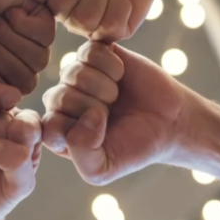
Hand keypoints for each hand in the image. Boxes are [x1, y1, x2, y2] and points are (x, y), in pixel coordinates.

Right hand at [0, 0, 54, 118]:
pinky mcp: (42, 18)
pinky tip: (6, 12)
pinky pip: (45, 34)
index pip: (10, 98)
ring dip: (7, 37)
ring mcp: (31, 43)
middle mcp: (17, 67)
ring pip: (39, 58)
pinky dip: (20, 21)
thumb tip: (14, 99)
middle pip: (28, 80)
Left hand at [42, 42, 193, 184]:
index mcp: (58, 132)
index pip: (50, 127)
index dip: (79, 130)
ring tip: (116, 94)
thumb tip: (87, 115)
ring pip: (73, 72)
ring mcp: (76, 76)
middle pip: (60, 97)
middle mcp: (61, 102)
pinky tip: (120, 75)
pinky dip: (111, 65)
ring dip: (105, 86)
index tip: (102, 135)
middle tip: (113, 112)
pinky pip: (89, 51)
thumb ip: (82, 154)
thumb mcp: (104, 168)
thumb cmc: (134, 146)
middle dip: (95, 107)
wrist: (168, 121)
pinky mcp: (93, 54)